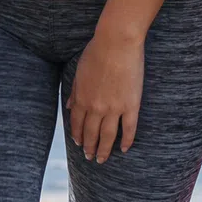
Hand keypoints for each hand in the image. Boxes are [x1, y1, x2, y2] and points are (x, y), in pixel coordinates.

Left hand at [67, 28, 143, 163]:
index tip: (79, 144)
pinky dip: (126, 141)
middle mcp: (96, 107)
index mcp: (82, 98)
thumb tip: (71, 106)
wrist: (117, 42)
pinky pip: (129, 128)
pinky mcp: (131, 105)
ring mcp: (114, 108)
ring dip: (104, 150)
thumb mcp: (80, 71)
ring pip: (108, 136)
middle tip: (90, 157)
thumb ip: (75, 91)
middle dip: (89, 147)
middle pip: (91, 134)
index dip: (78, 135)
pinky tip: (124, 149)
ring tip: (102, 159)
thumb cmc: (97, 51)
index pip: (77, 124)